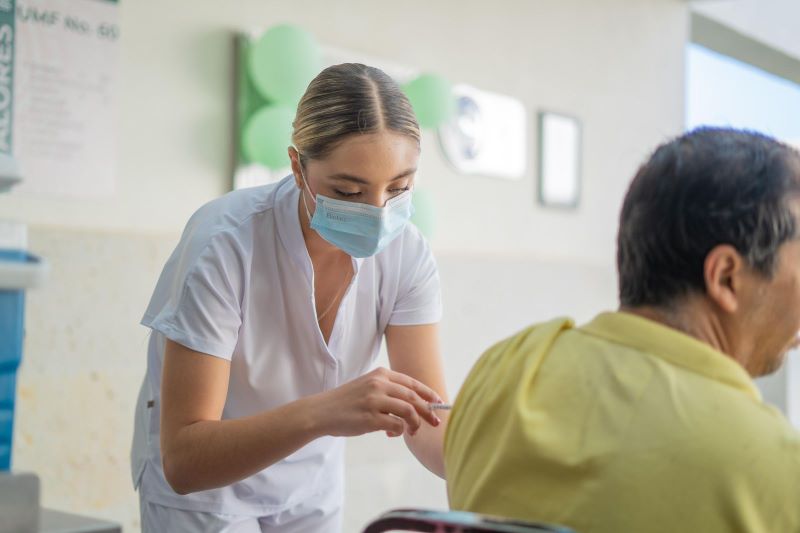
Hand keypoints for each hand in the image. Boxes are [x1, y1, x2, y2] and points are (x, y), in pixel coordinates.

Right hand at [313, 367, 442, 437]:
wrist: (321, 412)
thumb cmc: (346, 402)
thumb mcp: (367, 387)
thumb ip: (388, 391)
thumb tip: (414, 406)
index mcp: (380, 374)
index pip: (412, 383)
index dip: (428, 393)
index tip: (439, 403)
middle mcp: (379, 384)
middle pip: (414, 397)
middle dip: (428, 411)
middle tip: (435, 422)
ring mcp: (374, 400)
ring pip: (408, 411)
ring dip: (415, 423)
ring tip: (411, 431)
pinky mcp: (370, 417)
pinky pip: (396, 425)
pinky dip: (399, 431)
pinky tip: (392, 433)